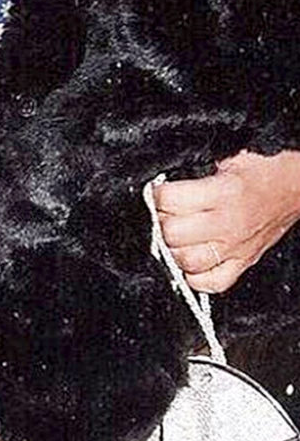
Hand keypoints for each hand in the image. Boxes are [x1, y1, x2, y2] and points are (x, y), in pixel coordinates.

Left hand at [154, 149, 299, 291]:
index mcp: (222, 193)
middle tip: (162, 213)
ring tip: (174, 235)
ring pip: (188, 262)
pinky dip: (196, 276)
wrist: (297, 187)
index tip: (155, 191)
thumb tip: (163, 177)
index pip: (170, 201)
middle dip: (160, 222)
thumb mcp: (227, 156)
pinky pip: (213, 283)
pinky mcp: (245, 262)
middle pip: (174, 234)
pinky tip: (190, 260)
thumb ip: (194, 167)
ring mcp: (237, 248)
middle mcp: (229, 224)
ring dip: (173, 249)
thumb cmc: (263, 168)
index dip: (156, 195)